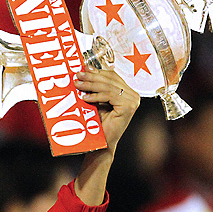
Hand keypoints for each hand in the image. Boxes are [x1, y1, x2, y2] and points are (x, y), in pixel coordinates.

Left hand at [71, 68, 138, 204]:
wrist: (103, 143)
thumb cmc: (99, 124)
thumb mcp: (97, 101)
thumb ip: (95, 87)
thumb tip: (84, 70)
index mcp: (127, 92)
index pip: (112, 76)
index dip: (97, 71)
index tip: (83, 68)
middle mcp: (133, 95)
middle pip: (110, 80)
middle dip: (92, 76)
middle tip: (78, 75)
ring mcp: (133, 101)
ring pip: (109, 87)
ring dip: (91, 85)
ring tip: (78, 85)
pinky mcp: (129, 106)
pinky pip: (109, 96)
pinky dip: (95, 95)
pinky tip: (85, 98)